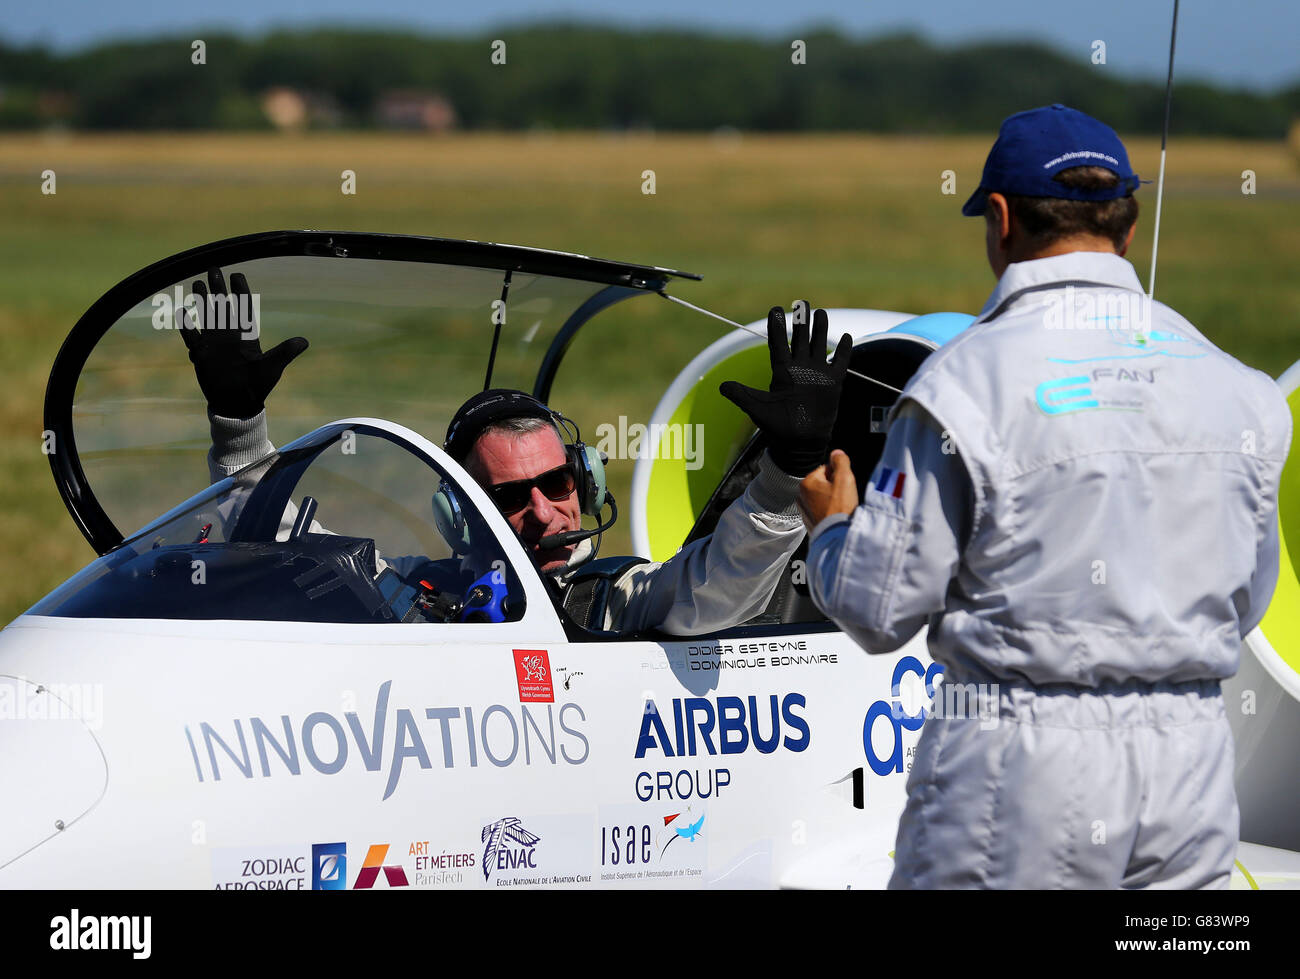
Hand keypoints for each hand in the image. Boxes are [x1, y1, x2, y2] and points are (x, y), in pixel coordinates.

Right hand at [177, 267, 307, 417]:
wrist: (238, 403)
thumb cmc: (257, 385)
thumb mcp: (272, 367)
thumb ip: (285, 352)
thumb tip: (304, 341)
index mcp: (247, 335)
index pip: (243, 308)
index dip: (240, 291)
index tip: (237, 275)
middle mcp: (230, 335)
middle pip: (223, 306)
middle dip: (219, 288)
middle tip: (213, 269)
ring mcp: (214, 342)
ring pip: (207, 316)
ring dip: (202, 301)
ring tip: (197, 283)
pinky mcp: (201, 353)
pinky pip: (192, 336)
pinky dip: (187, 325)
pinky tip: (182, 312)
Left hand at [719, 304, 851, 475]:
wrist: (800, 442)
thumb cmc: (778, 426)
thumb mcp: (757, 409)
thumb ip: (741, 395)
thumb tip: (720, 386)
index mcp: (782, 371)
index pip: (778, 344)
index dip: (777, 327)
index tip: (775, 309)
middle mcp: (800, 368)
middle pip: (801, 338)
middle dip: (801, 321)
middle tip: (801, 303)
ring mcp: (818, 373)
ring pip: (820, 345)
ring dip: (820, 329)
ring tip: (820, 312)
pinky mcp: (833, 382)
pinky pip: (840, 362)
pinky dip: (844, 351)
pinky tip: (847, 338)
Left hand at [798, 449, 858, 530]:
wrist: (837, 536)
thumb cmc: (841, 508)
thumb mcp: (845, 479)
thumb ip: (841, 461)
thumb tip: (836, 453)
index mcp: (807, 483)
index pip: (826, 470)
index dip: (839, 476)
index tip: (844, 487)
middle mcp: (801, 496)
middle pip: (823, 484)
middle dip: (835, 488)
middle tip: (844, 498)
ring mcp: (803, 510)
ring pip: (822, 498)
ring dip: (832, 500)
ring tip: (840, 508)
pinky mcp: (809, 522)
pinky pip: (821, 511)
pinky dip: (828, 512)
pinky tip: (835, 516)